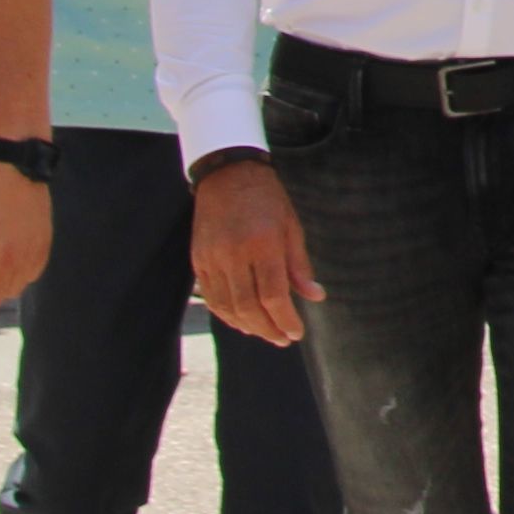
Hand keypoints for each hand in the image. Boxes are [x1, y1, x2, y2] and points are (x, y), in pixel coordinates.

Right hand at [191, 159, 327, 348]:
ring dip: (246, 326)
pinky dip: (226, 314)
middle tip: (282, 339)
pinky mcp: (198, 259)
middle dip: (267, 328)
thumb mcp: (292, 226)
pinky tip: (241, 321)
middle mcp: (234, 254)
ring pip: (227, 306)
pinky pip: (211, 296)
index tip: (296, 333)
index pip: (273, 295)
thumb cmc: (267, 199)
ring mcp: (212, 258)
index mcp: (263, 243)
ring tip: (265, 333)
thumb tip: (316, 296)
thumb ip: (300, 266)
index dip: (285, 319)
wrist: (228, 174)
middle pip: (249, 306)